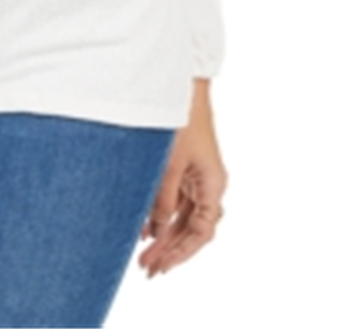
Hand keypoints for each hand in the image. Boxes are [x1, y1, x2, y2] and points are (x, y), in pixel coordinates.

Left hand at [138, 78, 227, 277]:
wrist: (180, 87)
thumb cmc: (180, 120)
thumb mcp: (168, 163)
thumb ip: (162, 198)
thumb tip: (154, 229)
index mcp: (213, 185)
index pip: (202, 231)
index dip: (182, 252)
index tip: (163, 266)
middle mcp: (209, 184)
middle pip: (192, 228)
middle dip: (170, 249)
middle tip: (146, 268)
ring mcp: (197, 176)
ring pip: (183, 217)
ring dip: (164, 235)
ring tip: (143, 256)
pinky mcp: (185, 167)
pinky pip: (176, 200)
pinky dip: (161, 216)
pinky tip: (145, 229)